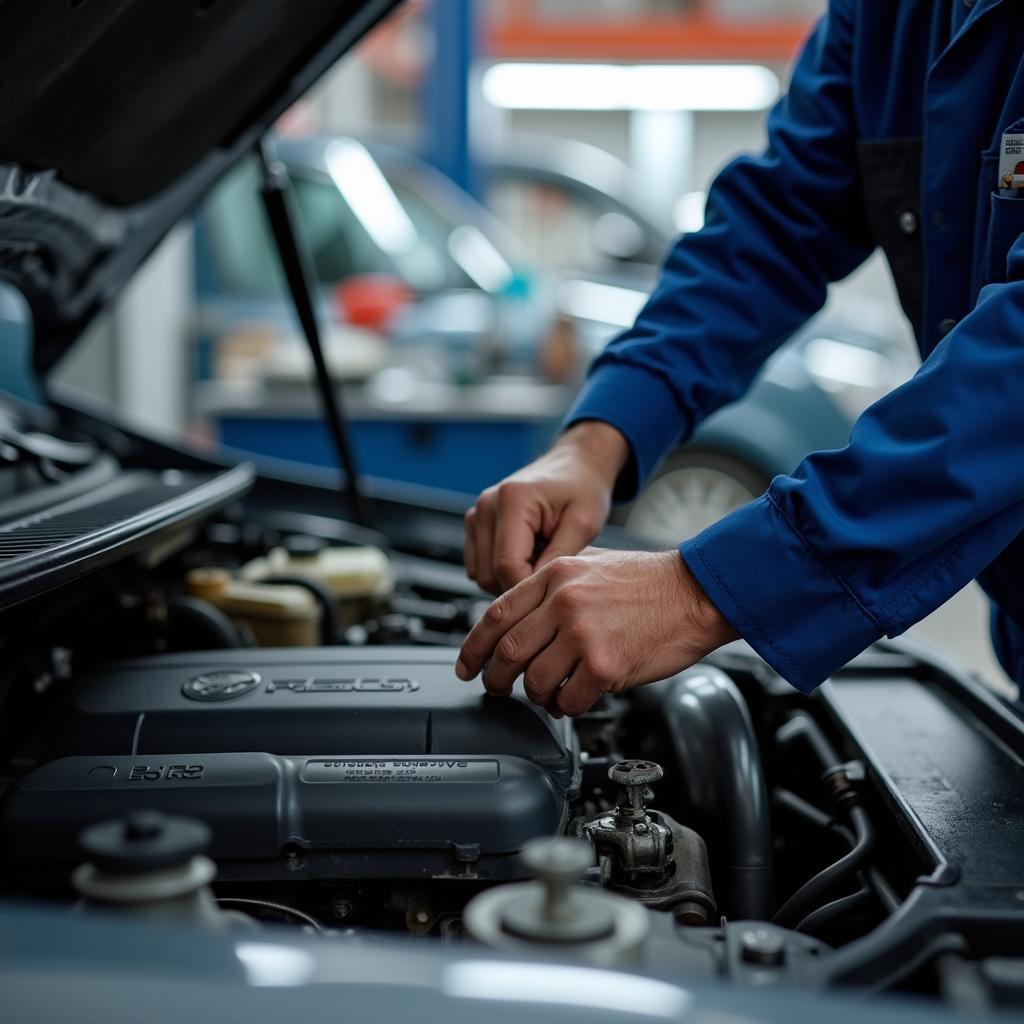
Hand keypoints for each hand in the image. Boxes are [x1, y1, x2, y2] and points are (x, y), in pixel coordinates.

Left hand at [455, 547, 738, 716]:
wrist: (696, 592)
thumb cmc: (649, 581)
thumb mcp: (590, 564)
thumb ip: (552, 587)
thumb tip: (520, 618)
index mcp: (555, 575)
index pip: (495, 614)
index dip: (473, 647)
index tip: (467, 666)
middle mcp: (563, 602)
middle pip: (507, 652)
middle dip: (497, 679)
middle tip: (499, 689)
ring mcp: (583, 633)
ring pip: (534, 680)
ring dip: (536, 696)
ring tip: (548, 694)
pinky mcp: (605, 664)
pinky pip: (568, 700)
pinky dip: (564, 707)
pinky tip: (573, 700)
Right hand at [464, 422, 628, 594]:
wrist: (573, 467)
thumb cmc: (582, 490)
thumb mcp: (584, 523)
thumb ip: (559, 556)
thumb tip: (537, 589)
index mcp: (512, 499)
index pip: (507, 566)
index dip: (529, 588)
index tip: (553, 591)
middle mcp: (487, 505)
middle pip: (489, 574)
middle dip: (520, 585)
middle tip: (551, 575)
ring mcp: (476, 514)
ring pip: (481, 574)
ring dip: (510, 579)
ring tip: (541, 561)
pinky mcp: (475, 524)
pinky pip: (478, 566)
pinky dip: (500, 571)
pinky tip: (528, 557)